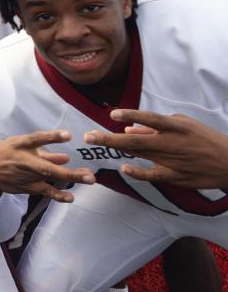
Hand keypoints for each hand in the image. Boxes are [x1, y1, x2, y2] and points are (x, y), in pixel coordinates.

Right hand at [0, 130, 94, 201]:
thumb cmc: (5, 153)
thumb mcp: (20, 146)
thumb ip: (43, 152)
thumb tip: (65, 158)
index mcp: (20, 144)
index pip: (37, 139)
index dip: (52, 137)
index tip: (69, 135)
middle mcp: (23, 160)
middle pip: (48, 166)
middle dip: (69, 171)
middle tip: (90, 174)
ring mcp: (25, 175)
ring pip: (50, 178)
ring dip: (70, 179)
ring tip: (89, 179)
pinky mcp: (26, 187)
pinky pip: (44, 191)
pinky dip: (57, 195)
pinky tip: (70, 197)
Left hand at [84, 109, 227, 188]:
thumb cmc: (204, 139)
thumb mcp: (185, 125)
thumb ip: (158, 126)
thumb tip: (130, 127)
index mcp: (177, 126)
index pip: (150, 118)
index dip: (131, 115)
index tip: (113, 114)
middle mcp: (173, 142)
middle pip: (136, 139)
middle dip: (109, 137)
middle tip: (88, 136)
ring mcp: (173, 160)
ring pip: (140, 154)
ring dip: (116, 148)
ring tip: (96, 142)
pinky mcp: (176, 176)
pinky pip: (153, 174)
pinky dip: (138, 171)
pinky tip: (124, 167)